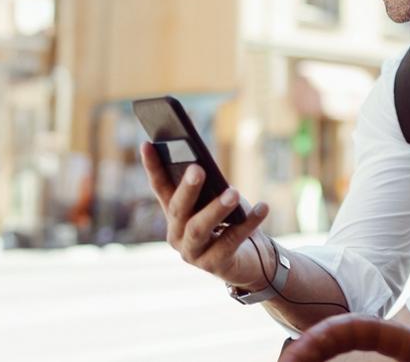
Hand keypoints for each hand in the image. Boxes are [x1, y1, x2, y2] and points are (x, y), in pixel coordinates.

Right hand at [139, 142, 273, 289]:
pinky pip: (231, 241)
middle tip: (197, 169)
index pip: (161, 188)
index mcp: (175, 215)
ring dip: (216, 209)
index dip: (153, 168)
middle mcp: (177, 235)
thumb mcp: (220, 201)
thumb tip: (210, 171)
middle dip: (187, 189)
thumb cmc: (233, 223)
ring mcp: (192, 253)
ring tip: (232, 192)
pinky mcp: (214, 266)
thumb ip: (212, 189)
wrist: (253, 261)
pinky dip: (248, 223)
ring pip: (199, 228)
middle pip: (178, 209)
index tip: (147, 144)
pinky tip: (262, 207)